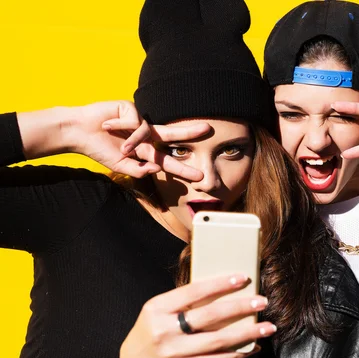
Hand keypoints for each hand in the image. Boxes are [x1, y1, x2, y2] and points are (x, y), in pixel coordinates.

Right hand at [66, 101, 208, 179]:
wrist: (78, 132)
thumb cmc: (99, 150)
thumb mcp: (120, 166)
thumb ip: (139, 170)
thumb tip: (157, 169)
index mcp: (145, 149)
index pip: (167, 159)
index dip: (183, 168)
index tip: (200, 176)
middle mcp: (145, 133)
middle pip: (172, 135)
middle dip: (190, 133)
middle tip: (209, 130)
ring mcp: (139, 120)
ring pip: (148, 132)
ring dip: (132, 143)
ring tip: (119, 146)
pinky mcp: (131, 108)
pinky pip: (134, 122)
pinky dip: (120, 127)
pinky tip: (107, 125)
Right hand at [120, 274, 275, 357]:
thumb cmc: (153, 328)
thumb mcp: (159, 310)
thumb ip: (184, 301)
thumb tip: (225, 288)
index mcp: (157, 307)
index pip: (193, 292)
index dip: (220, 284)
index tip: (243, 278)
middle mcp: (165, 330)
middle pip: (210, 316)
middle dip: (240, 307)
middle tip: (262, 301)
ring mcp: (174, 351)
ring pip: (218, 341)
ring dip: (247, 333)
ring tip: (268, 327)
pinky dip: (238, 353)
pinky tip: (254, 346)